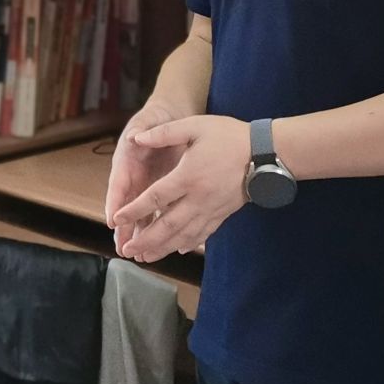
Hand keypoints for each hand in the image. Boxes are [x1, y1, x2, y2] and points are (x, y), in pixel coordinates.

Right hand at [103, 100, 185, 257]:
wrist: (173, 118)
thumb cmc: (157, 119)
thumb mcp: (148, 121)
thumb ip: (141, 130)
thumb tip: (135, 136)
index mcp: (126, 161)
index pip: (118, 184)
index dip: (114, 203)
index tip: (111, 221)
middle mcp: (134, 177)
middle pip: (127, 207)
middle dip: (125, 230)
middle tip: (123, 250)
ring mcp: (147, 186)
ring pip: (142, 215)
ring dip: (141, 235)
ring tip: (140, 256)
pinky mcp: (163, 191)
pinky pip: (160, 213)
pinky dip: (160, 229)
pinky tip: (164, 245)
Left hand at [109, 115, 252, 262]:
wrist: (266, 153)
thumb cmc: (229, 137)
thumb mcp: (195, 125)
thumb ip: (165, 133)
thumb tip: (136, 138)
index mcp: (188, 176)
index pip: (156, 198)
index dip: (135, 209)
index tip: (117, 219)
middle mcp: (198, 198)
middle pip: (167, 225)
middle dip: (146, 240)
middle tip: (127, 250)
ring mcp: (211, 209)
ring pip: (184, 235)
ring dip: (163, 248)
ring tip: (145, 258)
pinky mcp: (223, 214)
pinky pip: (202, 234)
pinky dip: (188, 244)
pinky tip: (177, 250)